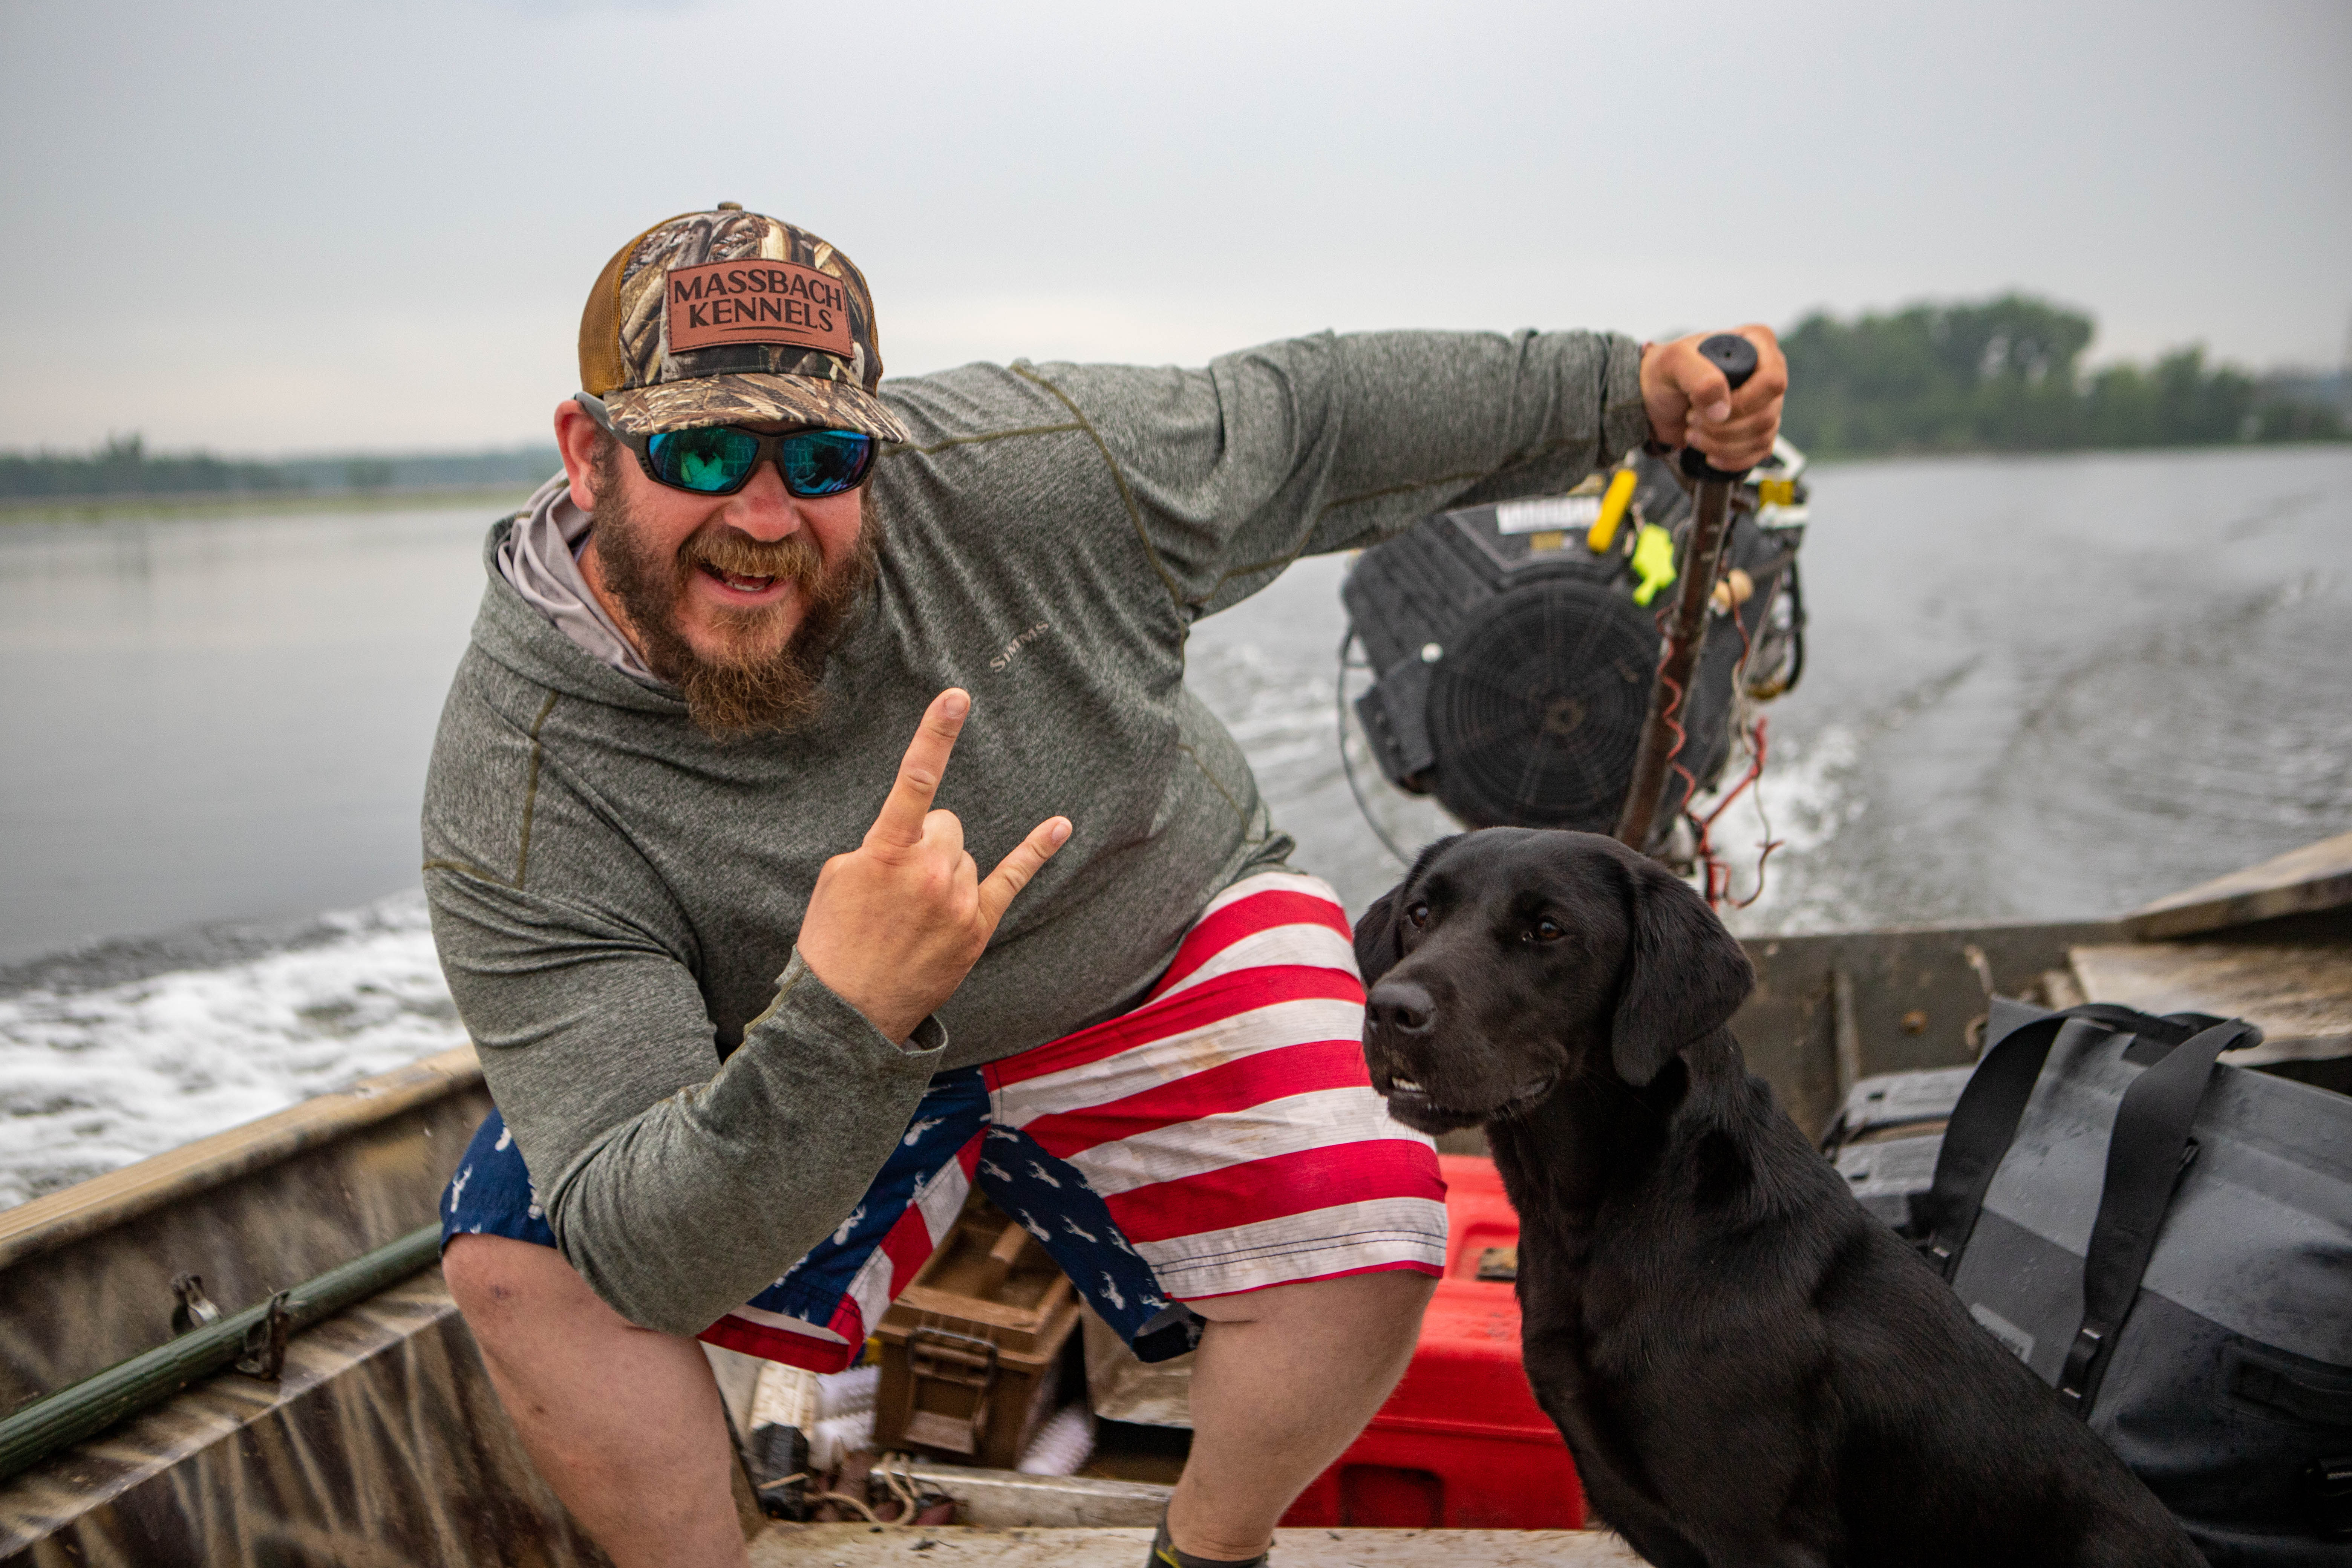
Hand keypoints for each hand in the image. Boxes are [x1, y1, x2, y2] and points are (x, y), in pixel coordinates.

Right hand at [795, 689, 1071, 1043]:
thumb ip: (879, 844)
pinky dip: (1036, 850)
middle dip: (925, 843)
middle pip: (946, 824)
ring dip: (944, 870)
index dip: (935, 735)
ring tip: (913, 913)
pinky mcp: (977, 926)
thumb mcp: (839, 877)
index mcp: (887, 851)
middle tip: (897, 886)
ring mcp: (959, 900)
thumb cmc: (835, 939)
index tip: (956, 697)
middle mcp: (931, 871)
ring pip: (964, 855)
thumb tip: (909, 837)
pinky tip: (1060, 826)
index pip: (915, 781)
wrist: (846, 1010)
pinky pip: (1011, 877)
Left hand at [1640, 326, 1787, 472]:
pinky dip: (1732, 459)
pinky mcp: (1757, 429)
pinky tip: (1709, 455)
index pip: (1773, 381)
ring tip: (1692, 432)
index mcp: (1757, 344)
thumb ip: (1699, 376)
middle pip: (1766, 415)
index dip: (1743, 402)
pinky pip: (1759, 452)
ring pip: (1762, 437)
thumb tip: (1723, 410)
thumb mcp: (1674, 362)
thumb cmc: (1665, 372)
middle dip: (1723, 427)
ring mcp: (1765, 403)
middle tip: (1691, 418)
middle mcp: (1767, 372)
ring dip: (1722, 444)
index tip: (1710, 407)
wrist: (1654, 399)